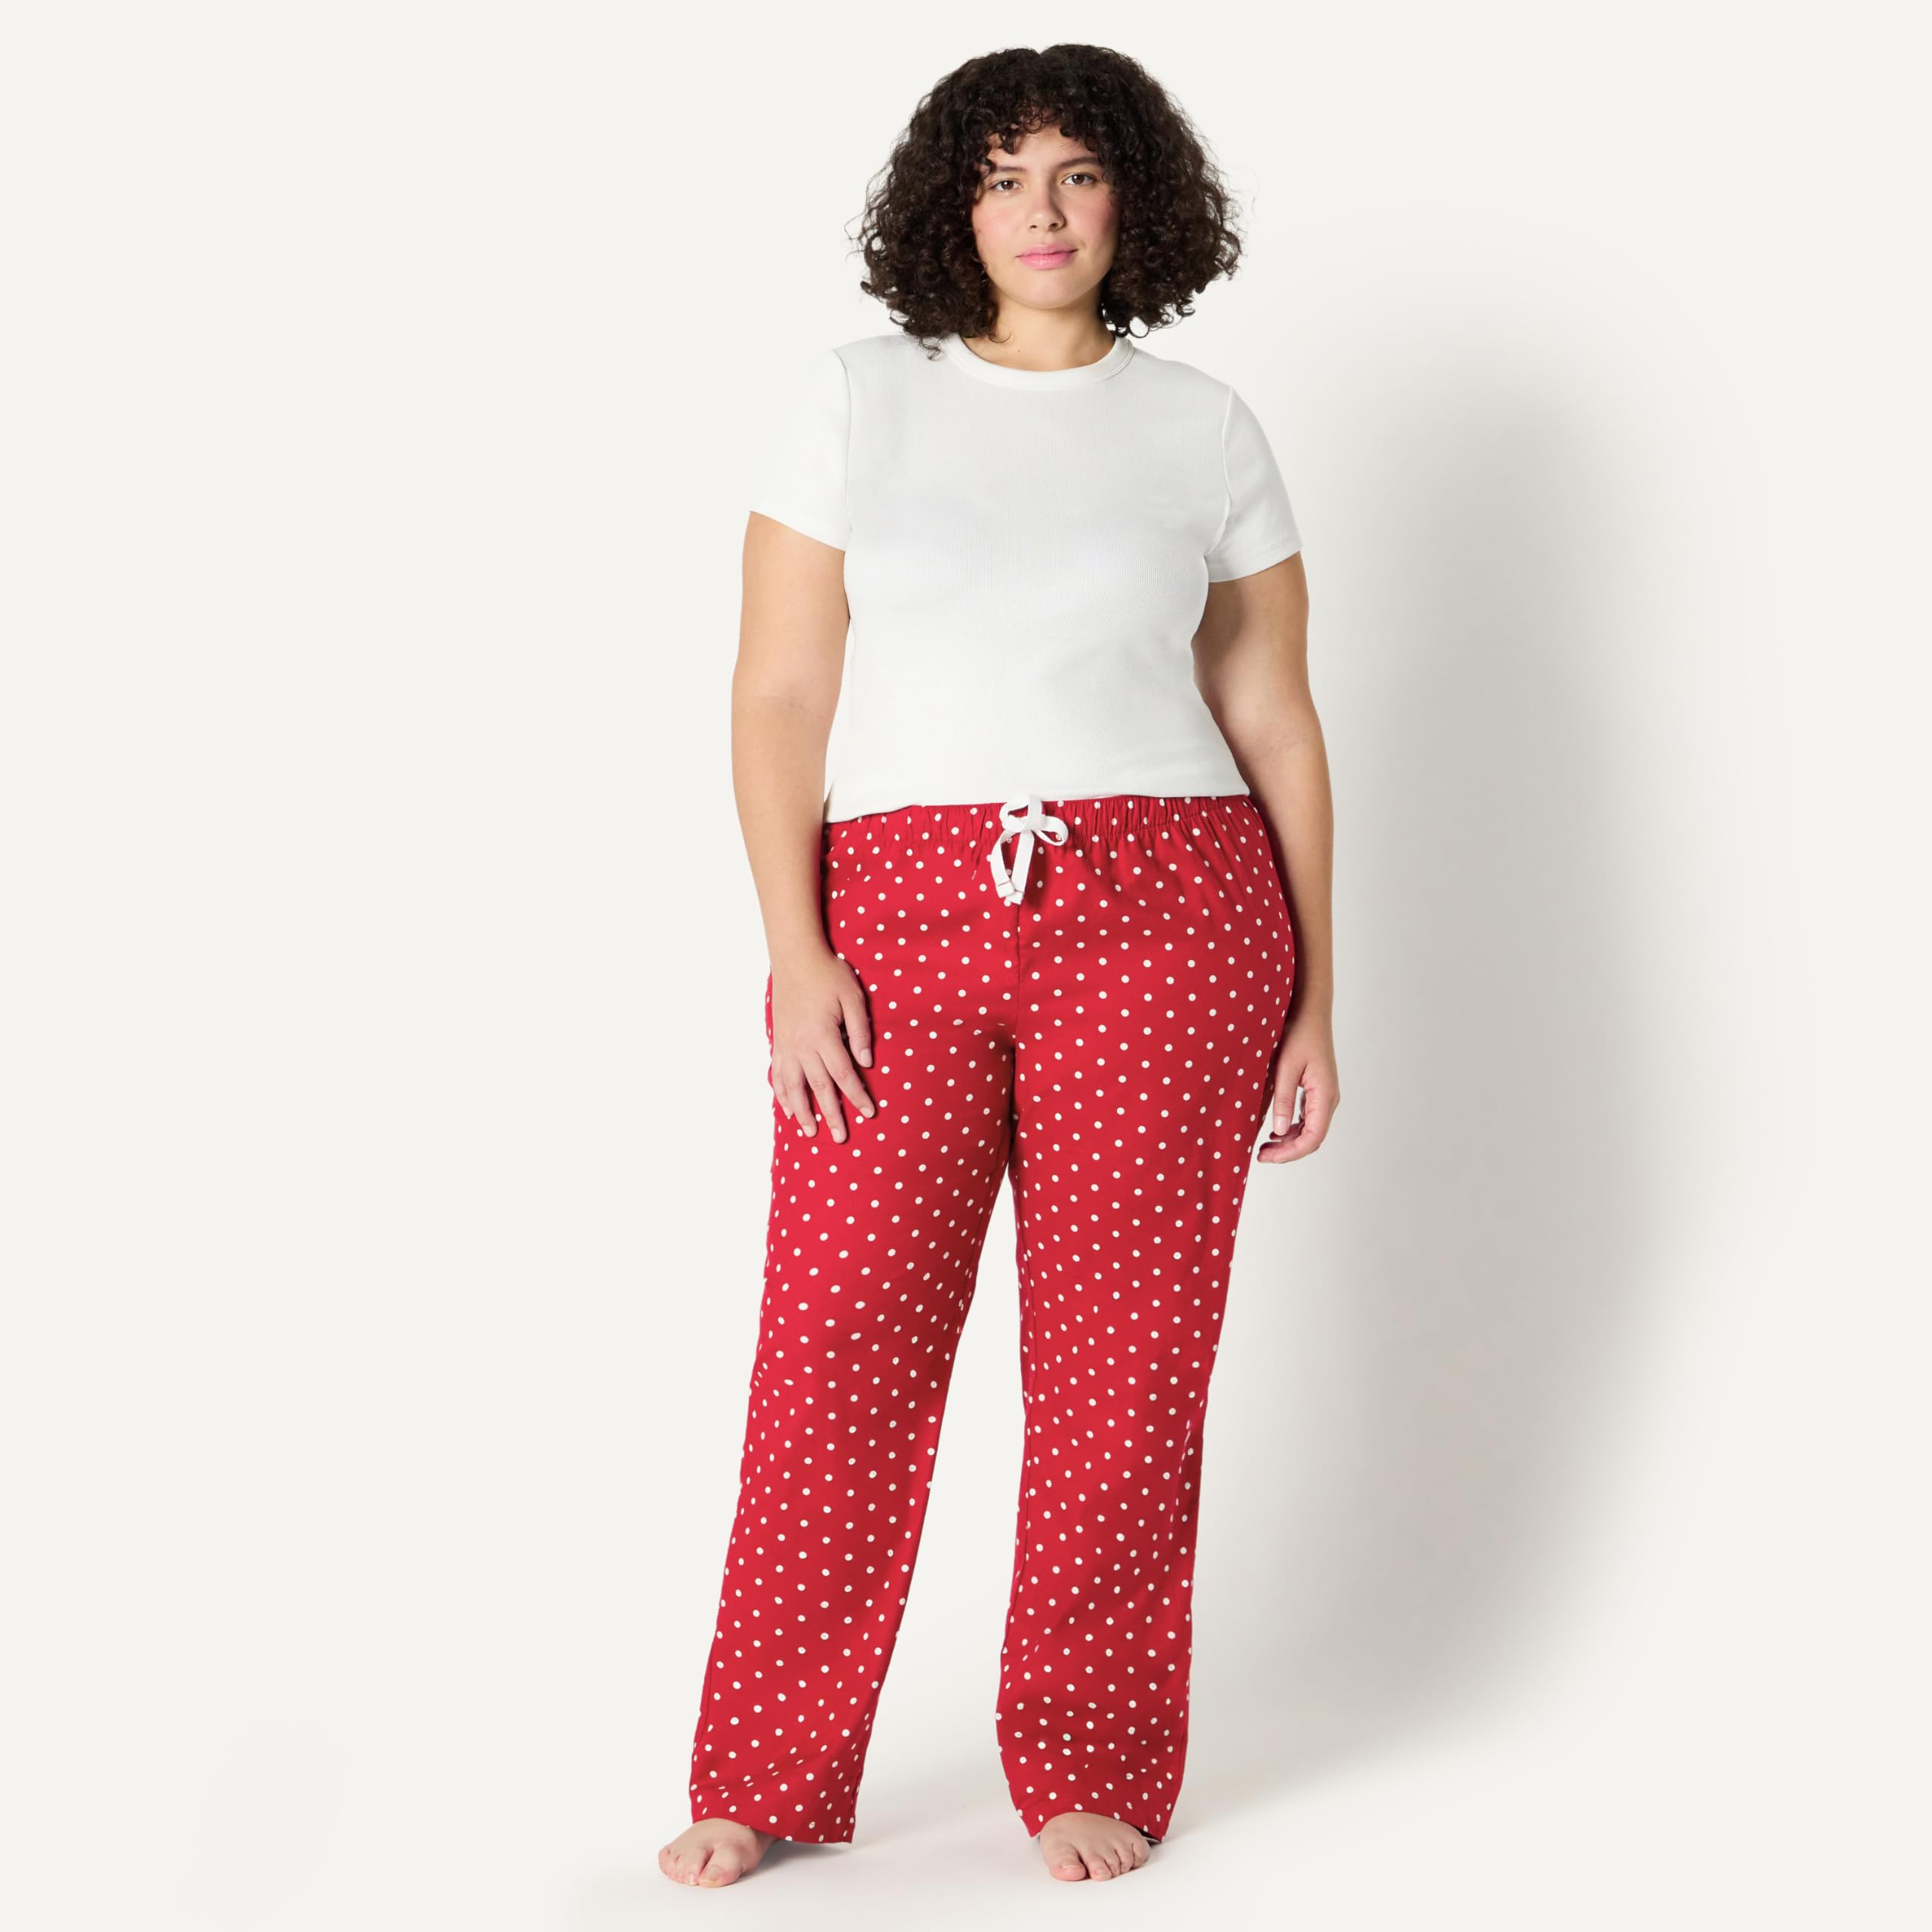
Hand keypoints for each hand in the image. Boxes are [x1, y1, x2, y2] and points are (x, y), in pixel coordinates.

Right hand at [769, 947, 876, 1141]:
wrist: (795, 957)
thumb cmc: (829, 974)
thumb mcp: (853, 997)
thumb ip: (861, 1031)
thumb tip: (867, 1063)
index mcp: (824, 1035)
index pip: (844, 1075)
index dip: (857, 1096)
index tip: (869, 1113)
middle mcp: (802, 1046)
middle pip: (819, 1088)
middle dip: (832, 1114)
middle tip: (841, 1138)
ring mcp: (786, 1045)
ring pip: (793, 1087)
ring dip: (803, 1112)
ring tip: (811, 1132)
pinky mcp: (778, 1042)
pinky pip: (778, 1074)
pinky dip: (782, 1094)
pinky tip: (788, 1110)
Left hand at [1257, 1007, 1337, 1162]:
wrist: (1310, 1012)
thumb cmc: (1299, 1034)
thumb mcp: (1285, 1066)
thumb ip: (1282, 1099)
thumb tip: (1277, 1130)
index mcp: (1324, 1095)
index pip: (1313, 1137)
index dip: (1291, 1152)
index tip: (1267, 1157)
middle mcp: (1329, 1099)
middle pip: (1312, 1138)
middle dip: (1288, 1151)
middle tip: (1261, 1156)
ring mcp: (1324, 1096)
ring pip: (1310, 1130)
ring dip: (1289, 1141)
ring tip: (1264, 1146)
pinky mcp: (1316, 1091)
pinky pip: (1307, 1118)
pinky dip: (1291, 1128)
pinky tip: (1274, 1129)